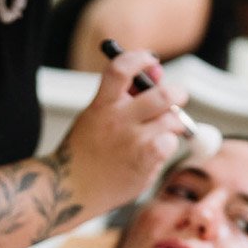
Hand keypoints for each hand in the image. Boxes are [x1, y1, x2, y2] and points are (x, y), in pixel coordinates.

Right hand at [60, 47, 189, 214]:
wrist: (71, 189)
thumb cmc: (87, 151)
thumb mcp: (97, 115)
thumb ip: (126, 94)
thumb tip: (157, 72)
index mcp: (101, 104)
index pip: (121, 68)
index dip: (141, 58)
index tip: (151, 60)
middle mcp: (117, 120)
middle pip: (162, 94)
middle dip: (176, 93)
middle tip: (176, 98)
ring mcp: (132, 141)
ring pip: (172, 120)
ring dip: (173, 124)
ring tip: (159, 133)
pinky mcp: (145, 160)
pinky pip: (171, 143)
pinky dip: (168, 145)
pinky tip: (154, 152)